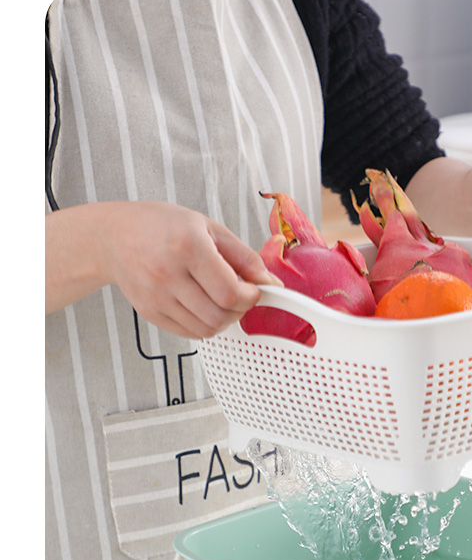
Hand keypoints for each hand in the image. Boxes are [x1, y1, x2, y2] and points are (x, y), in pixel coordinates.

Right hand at [98, 202, 281, 338]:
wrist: (113, 237)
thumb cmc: (160, 226)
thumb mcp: (207, 227)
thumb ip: (243, 256)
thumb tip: (270, 282)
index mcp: (187, 246)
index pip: (230, 292)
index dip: (251, 297)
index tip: (255, 290)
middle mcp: (168, 274)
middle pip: (220, 315)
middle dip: (240, 310)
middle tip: (241, 295)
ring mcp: (156, 297)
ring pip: (206, 329)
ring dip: (224, 320)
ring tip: (222, 300)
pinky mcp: (149, 312)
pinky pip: (188, 333)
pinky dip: (204, 325)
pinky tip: (203, 306)